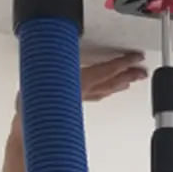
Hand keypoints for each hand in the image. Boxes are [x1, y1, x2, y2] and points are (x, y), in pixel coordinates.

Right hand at [11, 53, 146, 131]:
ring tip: (130, 81)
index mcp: (82, 81)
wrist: (30, 128)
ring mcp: (80, 100)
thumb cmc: (36, 102)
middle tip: (142, 72)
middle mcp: (84, 91)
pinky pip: (96, 96)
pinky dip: (105, 91)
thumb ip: (59, 59)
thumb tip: (63, 43)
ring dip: (120, 84)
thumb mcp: (46, 71)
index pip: (109, 69)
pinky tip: (105, 91)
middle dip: (129, 75)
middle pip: (113, 81)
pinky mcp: (74, 106)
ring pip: (106, 90)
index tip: (136, 57)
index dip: (124, 62)